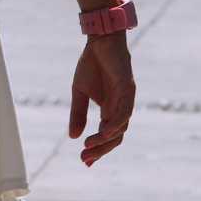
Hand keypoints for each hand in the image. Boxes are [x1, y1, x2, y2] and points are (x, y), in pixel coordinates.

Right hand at [69, 33, 133, 166]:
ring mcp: (126, 100)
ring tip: (89, 146)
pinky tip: (103, 131)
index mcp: (110, 110)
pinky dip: (114, 124)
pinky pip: (124, 112)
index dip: (98, 149)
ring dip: (105, 140)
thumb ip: (78, 114)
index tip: (84, 161)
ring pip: (121, 128)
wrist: (100, 40)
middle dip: (101, 149)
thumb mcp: (79, 92)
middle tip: (85, 158)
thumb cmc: (92, 64)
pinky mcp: (128, 89)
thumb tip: (73, 137)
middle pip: (115, 137)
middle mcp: (120, 108)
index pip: (107, 136)